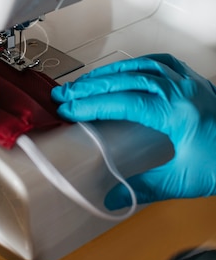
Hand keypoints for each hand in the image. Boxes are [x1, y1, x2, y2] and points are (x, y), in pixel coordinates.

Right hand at [51, 54, 215, 206]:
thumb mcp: (183, 181)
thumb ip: (144, 188)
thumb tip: (109, 199)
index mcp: (177, 112)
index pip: (125, 101)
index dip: (93, 104)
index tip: (69, 110)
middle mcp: (181, 89)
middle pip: (127, 79)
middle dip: (92, 86)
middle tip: (65, 94)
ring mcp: (188, 81)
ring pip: (141, 65)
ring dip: (109, 73)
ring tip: (85, 83)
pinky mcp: (193, 80)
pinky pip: (160, 61)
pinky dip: (136, 63)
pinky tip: (124, 70)